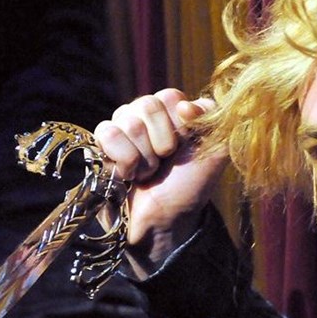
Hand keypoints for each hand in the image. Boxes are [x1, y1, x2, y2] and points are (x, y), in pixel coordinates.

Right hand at [95, 88, 227, 277]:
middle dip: (161, 142)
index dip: (179, 125)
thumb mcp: (214, 154)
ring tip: (148, 172)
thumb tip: (185, 105)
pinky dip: (123, 159)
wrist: (163, 220)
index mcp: (175, 111)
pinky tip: (128, 174)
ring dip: (143, 156)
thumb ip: (213, 121)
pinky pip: (107, 133)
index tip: (183, 148)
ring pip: (127, 121)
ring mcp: (123, 126)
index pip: (170, 96)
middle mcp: (148, 114)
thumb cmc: (189, 187)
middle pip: (146, 104)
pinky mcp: (102, 143)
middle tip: (164, 162)